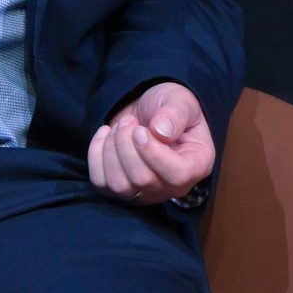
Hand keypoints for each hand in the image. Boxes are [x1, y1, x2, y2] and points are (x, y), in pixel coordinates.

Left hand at [88, 81, 216, 205]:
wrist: (147, 112)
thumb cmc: (168, 108)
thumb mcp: (179, 101)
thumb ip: (174, 113)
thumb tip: (161, 132)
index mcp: (196, 165)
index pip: (176, 175)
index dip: (152, 153)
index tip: (140, 129)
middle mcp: (172, 186)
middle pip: (142, 180)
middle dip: (126, 144)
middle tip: (129, 122)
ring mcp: (145, 192)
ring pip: (118, 185)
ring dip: (111, 149)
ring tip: (119, 128)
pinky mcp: (120, 190)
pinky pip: (100, 182)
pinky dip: (95, 155)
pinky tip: (105, 135)